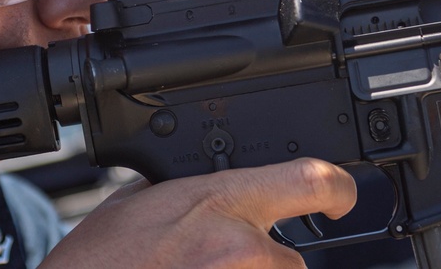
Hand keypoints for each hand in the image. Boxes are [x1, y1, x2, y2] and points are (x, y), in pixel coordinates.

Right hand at [39, 158, 355, 268]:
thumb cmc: (97, 264)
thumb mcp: (135, 201)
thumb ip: (183, 191)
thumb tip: (204, 185)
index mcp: (218, 201)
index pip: (310, 180)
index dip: (337, 188)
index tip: (343, 196)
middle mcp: (241, 250)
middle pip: (291, 262)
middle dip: (262, 268)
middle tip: (212, 267)